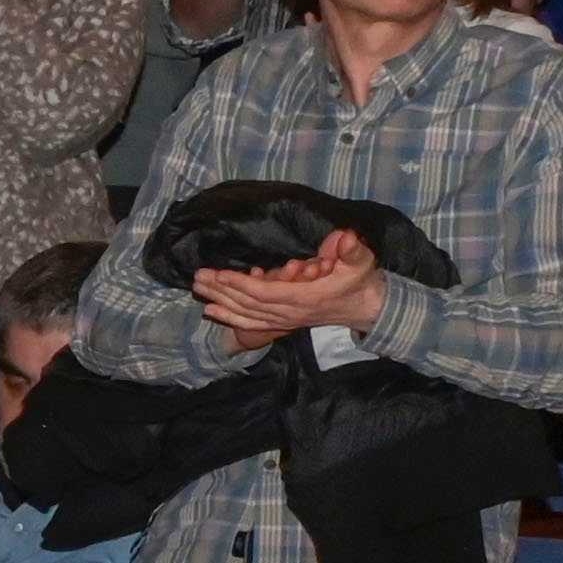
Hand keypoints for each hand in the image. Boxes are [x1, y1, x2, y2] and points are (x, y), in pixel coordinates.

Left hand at [189, 246, 383, 350]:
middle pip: (248, 304)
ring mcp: (285, 320)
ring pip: (246, 314)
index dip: (240, 285)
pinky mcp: (282, 322)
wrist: (365, 307)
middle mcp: (289, 313)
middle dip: (221, 291)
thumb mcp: (360, 261)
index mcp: (304, 298)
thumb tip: (345, 238)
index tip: (220, 274)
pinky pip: (251, 323)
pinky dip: (230, 318)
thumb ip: (352, 250)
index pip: (265, 293)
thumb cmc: (359, 279)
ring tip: (198, 290)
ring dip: (220, 302)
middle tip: (197, 278)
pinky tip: (211, 310)